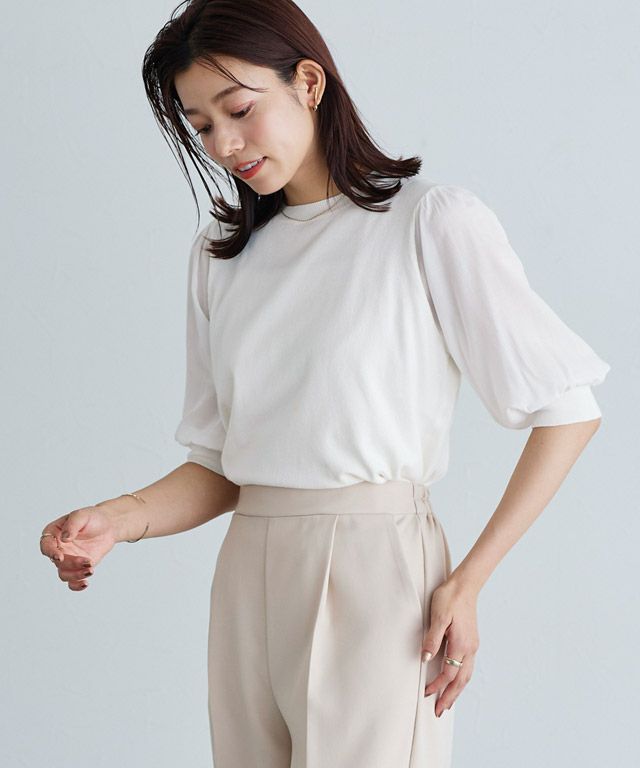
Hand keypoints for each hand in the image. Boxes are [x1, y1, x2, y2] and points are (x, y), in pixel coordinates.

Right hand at [39, 505, 119, 591]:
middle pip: (57, 562)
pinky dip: (76, 585)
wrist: (108, 526)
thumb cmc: (92, 517)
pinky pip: (72, 582)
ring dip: (76, 575)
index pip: (46, 545)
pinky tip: (85, 583)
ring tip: (91, 570)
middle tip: (88, 561)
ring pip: (64, 574)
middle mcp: (57, 549)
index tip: (60, 557)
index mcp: (53, 534)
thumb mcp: (82, 515)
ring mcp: (67, 560)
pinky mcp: (77, 568)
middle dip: (72, 563)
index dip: (50, 552)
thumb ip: (72, 525)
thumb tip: (65, 538)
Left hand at [421, 577, 479, 716]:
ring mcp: (473, 645)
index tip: (425, 693)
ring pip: (466, 675)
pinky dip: (462, 678)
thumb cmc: (449, 598)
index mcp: (461, 644)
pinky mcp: (472, 640)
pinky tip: (457, 680)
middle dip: (450, 697)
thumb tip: (425, 659)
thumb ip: (432, 639)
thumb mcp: (438, 617)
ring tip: (449, 702)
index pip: (448, 673)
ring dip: (457, 690)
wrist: (465, 585)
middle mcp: (470, 648)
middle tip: (440, 712)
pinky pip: (468, 666)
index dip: (437, 685)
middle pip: (461, 680)